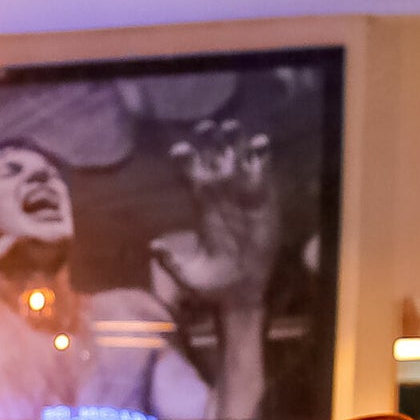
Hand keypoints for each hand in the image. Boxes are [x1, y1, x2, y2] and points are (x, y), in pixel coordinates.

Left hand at [150, 120, 279, 306]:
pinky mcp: (265, 201)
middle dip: (210, 140)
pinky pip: (263, 173)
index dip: (186, 160)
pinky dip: (262, 156)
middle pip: (214, 159)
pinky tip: (260, 142)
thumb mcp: (187, 277)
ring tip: (232, 126)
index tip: (180, 149)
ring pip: (239, 160)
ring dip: (235, 142)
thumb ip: (171, 262)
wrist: (240, 294)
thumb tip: (155, 246)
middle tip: (207, 125)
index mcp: (201, 208)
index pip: (191, 176)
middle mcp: (221, 197)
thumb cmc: (211, 286)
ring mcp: (243, 196)